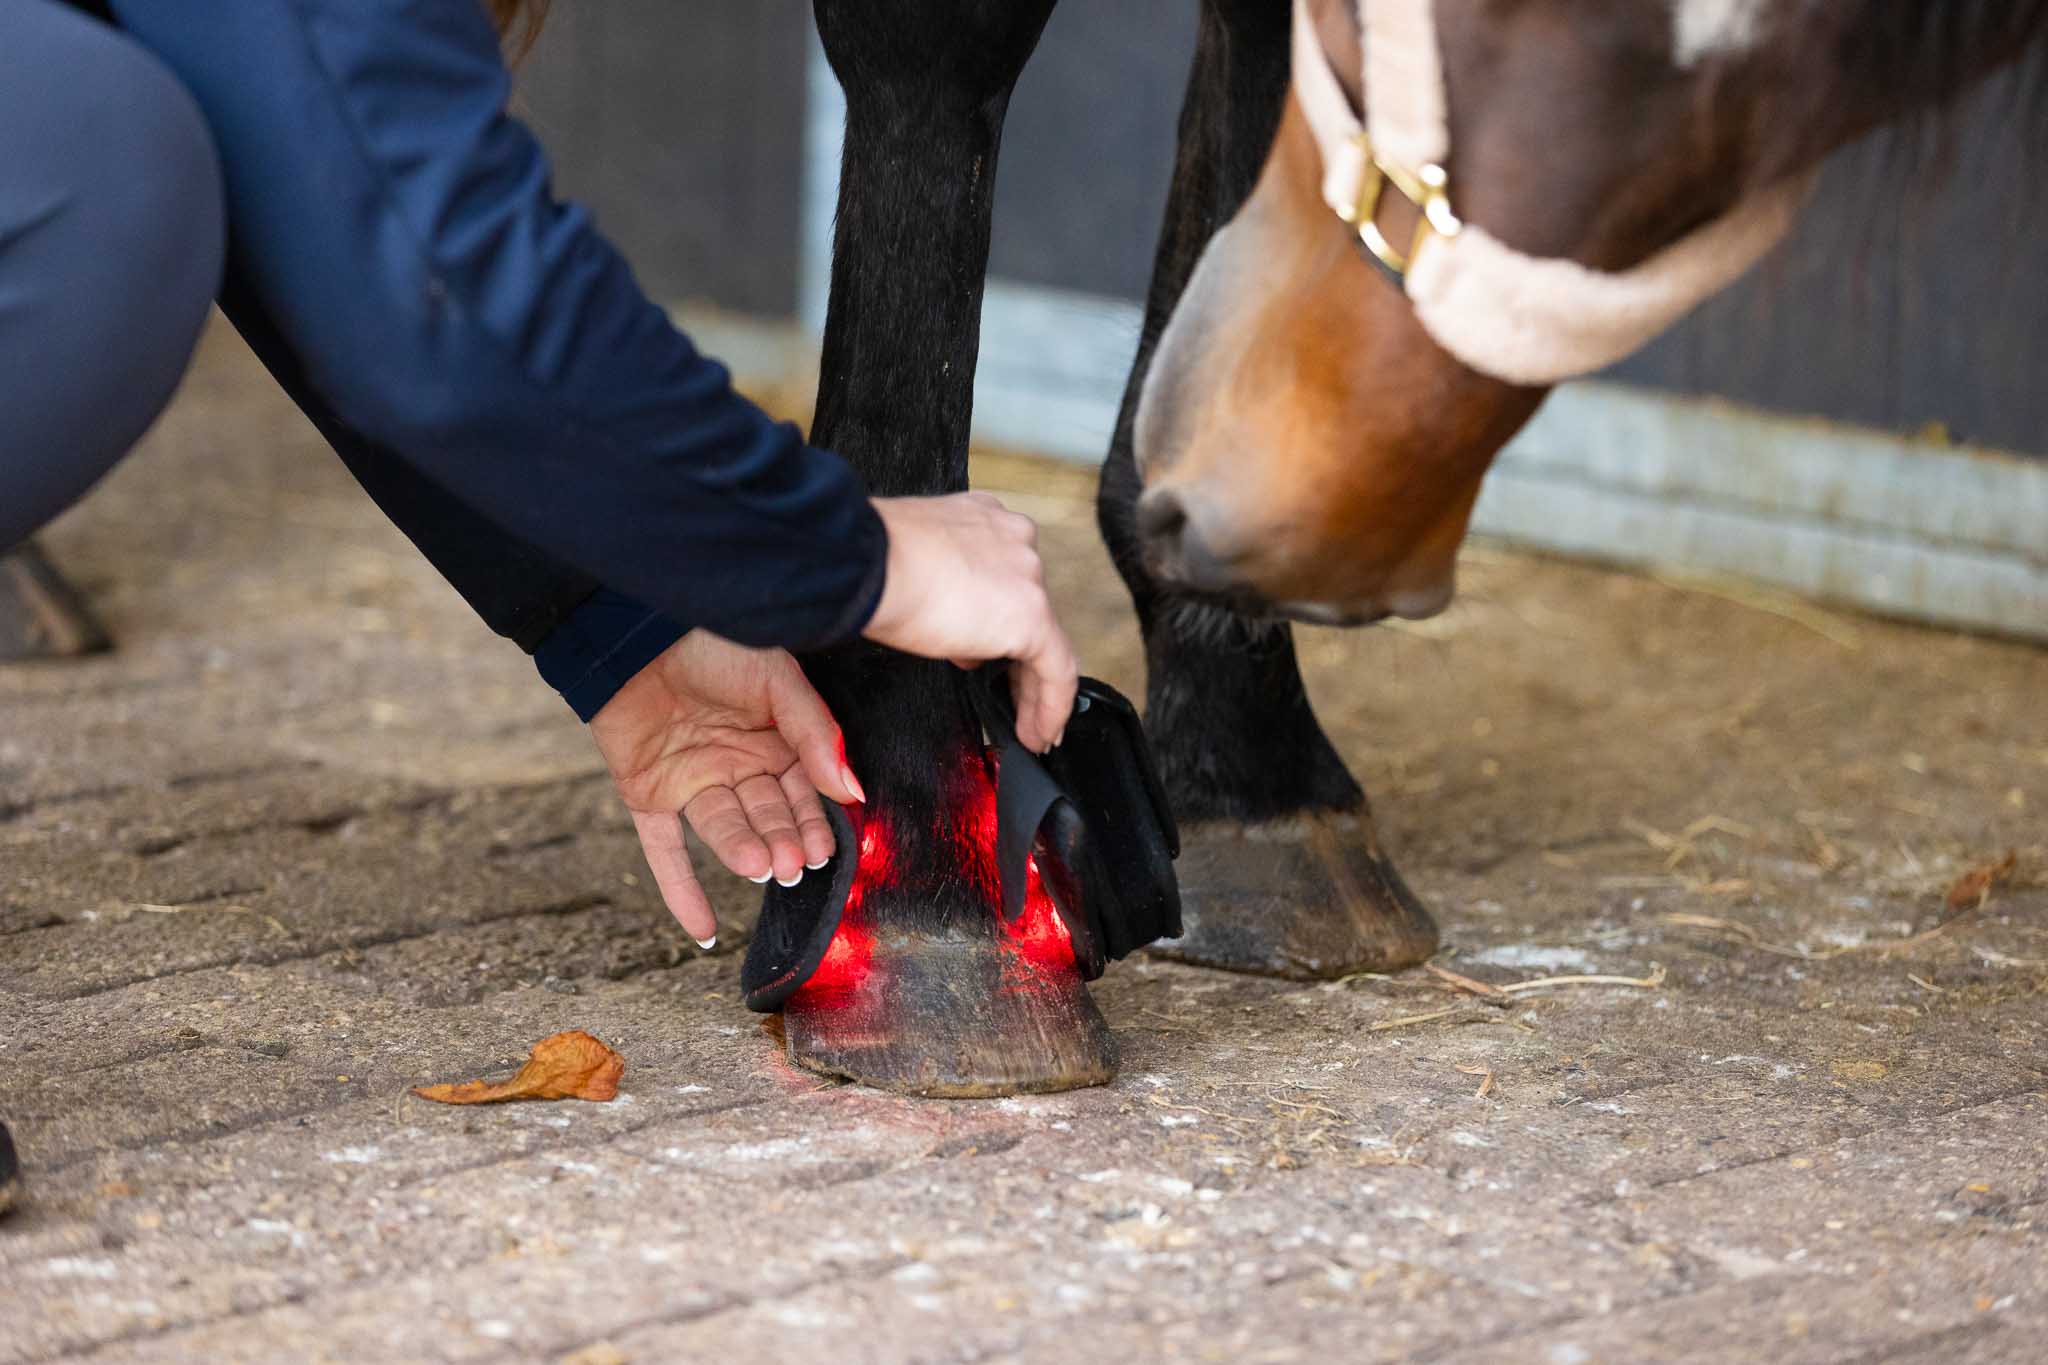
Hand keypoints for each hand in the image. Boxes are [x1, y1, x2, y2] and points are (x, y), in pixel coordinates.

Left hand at [588, 631, 862, 943]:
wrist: (635, 627)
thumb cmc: (715, 641)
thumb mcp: (778, 679)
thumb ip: (815, 733)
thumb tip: (853, 790)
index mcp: (776, 743)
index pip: (805, 794)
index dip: (816, 823)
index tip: (828, 850)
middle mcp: (739, 768)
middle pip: (768, 816)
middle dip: (783, 841)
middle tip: (794, 865)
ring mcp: (694, 784)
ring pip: (726, 830)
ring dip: (744, 852)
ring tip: (764, 866)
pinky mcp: (649, 797)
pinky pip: (666, 851)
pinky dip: (681, 891)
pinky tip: (703, 932)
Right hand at [865, 492, 1078, 751]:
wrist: (867, 564)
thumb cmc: (872, 565)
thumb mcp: (914, 572)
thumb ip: (948, 599)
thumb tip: (963, 642)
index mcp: (985, 521)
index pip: (1006, 577)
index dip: (998, 619)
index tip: (990, 652)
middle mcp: (1015, 540)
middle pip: (1030, 609)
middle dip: (1020, 661)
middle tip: (1014, 699)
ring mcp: (1029, 575)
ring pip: (1047, 642)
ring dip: (1035, 690)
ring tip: (1029, 728)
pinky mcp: (1033, 616)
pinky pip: (1057, 672)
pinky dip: (1051, 707)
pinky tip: (1039, 734)